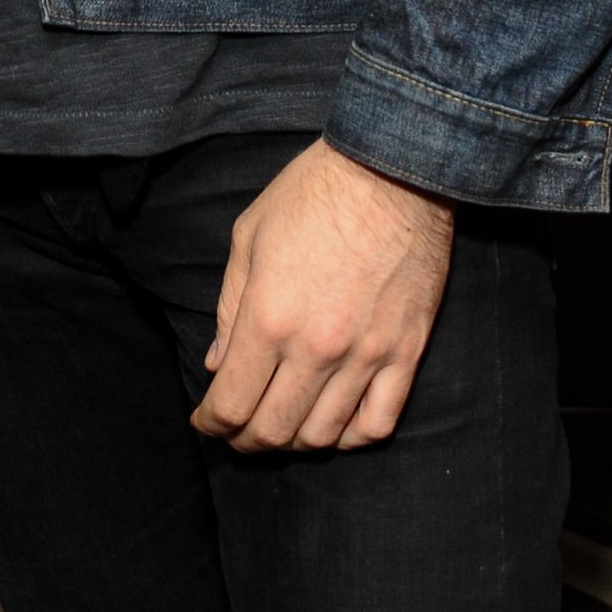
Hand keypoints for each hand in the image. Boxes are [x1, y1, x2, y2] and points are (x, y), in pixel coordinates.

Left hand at [190, 139, 453, 453]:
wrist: (392, 167)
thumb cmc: (312, 193)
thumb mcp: (248, 236)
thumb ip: (229, 306)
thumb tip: (216, 363)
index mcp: (268, 318)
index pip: (231, 404)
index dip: (211, 424)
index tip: (205, 422)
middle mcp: (315, 348)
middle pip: (274, 431)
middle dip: (246, 441)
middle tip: (238, 432)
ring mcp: (365, 355)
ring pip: (323, 435)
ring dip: (294, 444)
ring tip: (283, 429)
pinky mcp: (406, 352)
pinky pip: (379, 422)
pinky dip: (351, 437)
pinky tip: (335, 426)